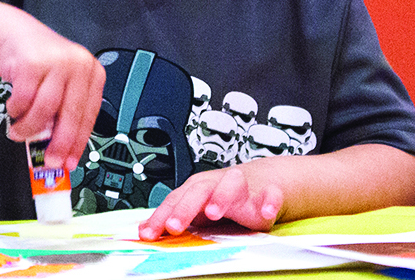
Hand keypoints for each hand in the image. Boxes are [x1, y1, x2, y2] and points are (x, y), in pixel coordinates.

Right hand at [0, 18, 105, 170]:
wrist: (17, 36)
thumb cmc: (42, 66)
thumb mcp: (60, 87)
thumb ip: (62, 115)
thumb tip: (60, 152)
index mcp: (92, 73)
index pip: (89, 116)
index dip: (78, 143)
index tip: (69, 163)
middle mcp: (78, 65)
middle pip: (71, 114)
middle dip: (59, 144)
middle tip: (49, 161)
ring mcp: (56, 61)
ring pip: (45, 109)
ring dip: (29, 128)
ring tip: (19, 131)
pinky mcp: (32, 62)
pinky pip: (23, 99)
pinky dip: (16, 110)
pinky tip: (14, 108)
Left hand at [137, 165, 282, 239]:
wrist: (260, 181)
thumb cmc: (222, 195)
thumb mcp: (197, 205)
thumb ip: (174, 217)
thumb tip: (144, 231)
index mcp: (197, 188)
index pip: (174, 200)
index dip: (161, 217)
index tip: (149, 233)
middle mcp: (217, 184)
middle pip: (198, 191)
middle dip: (185, 207)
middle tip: (174, 226)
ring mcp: (242, 187)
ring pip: (232, 184)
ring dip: (221, 197)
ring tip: (213, 212)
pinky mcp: (267, 194)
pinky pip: (270, 195)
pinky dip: (269, 202)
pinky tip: (266, 212)